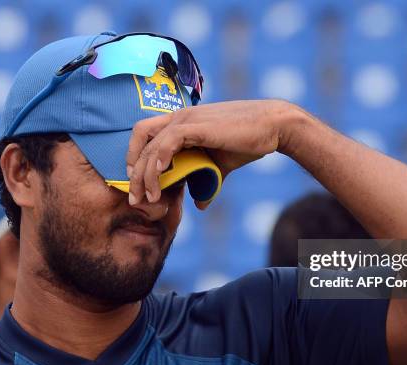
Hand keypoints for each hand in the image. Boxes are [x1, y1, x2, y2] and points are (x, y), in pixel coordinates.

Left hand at [126, 100, 295, 208]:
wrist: (272, 127)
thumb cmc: (248, 141)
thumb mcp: (221, 165)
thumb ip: (207, 181)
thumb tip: (200, 205)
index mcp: (181, 122)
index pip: (144, 136)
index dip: (135, 159)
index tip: (140, 185)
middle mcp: (179, 117)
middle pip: (140, 142)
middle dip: (134, 174)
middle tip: (136, 199)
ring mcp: (186, 119)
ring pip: (151, 145)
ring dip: (145, 174)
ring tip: (149, 197)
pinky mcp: (197, 125)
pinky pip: (168, 142)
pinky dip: (160, 159)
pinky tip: (160, 177)